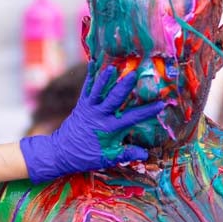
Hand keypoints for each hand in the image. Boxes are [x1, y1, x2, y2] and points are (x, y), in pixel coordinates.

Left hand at [19, 64, 162, 182]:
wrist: (61, 153)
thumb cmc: (86, 157)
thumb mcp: (108, 159)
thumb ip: (126, 154)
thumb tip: (145, 154)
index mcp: (109, 129)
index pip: (133, 118)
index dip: (148, 111)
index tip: (161, 103)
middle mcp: (99, 116)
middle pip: (115, 99)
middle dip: (125, 86)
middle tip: (134, 74)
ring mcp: (89, 108)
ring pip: (99, 90)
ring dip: (105, 78)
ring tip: (113, 66)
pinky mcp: (81, 104)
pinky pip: (86, 88)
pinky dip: (90, 76)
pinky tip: (93, 63)